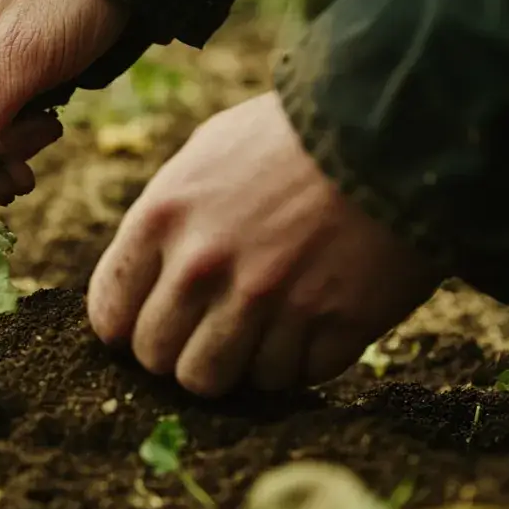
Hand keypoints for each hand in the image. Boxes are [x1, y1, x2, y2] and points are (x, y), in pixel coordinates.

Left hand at [87, 92, 443, 395]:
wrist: (397, 127)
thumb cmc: (295, 136)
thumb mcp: (210, 152)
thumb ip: (168, 216)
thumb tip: (144, 273)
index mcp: (164, 218)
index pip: (110, 317)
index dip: (130, 329)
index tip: (154, 324)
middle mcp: (205, 266)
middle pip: (159, 360)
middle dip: (179, 352)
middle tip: (210, 331)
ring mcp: (268, 301)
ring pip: (215, 382)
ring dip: (235, 364)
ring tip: (260, 331)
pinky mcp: (330, 326)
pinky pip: (289, 379)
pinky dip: (298, 362)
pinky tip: (312, 323)